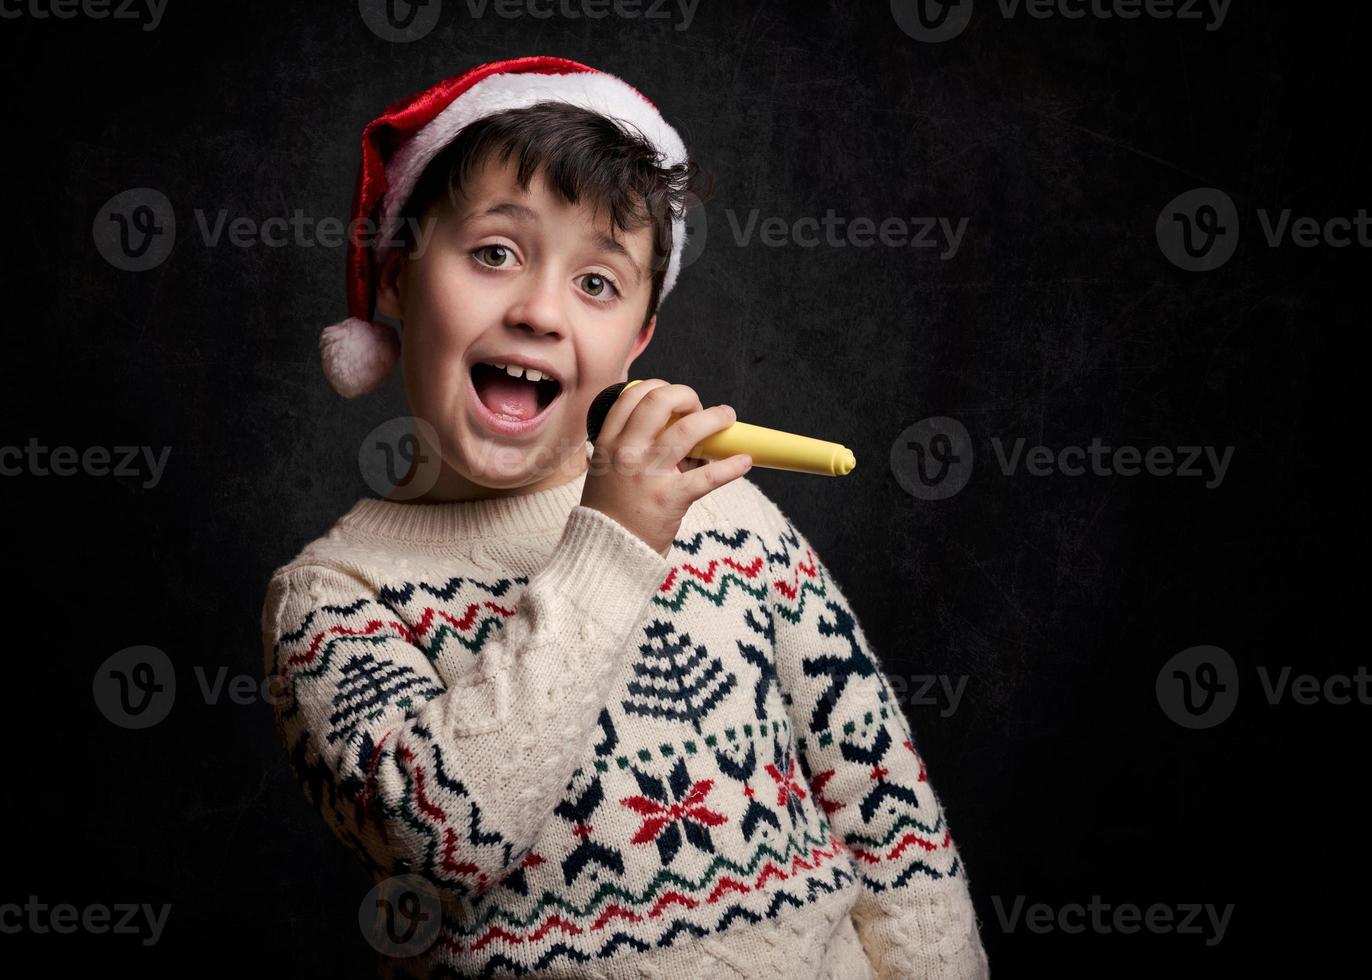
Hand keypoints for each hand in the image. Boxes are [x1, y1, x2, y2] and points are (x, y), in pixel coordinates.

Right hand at [581, 380, 752, 556]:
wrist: (607, 552)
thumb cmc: (612, 510)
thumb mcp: (609, 469)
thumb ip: (633, 445)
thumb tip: (679, 428)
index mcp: (608, 442)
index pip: (633, 395)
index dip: (660, 387)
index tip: (675, 398)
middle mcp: (626, 452)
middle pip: (659, 401)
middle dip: (686, 395)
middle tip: (698, 406)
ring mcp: (647, 474)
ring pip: (687, 429)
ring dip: (715, 418)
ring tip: (728, 418)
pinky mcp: (670, 499)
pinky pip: (708, 476)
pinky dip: (731, 466)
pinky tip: (744, 461)